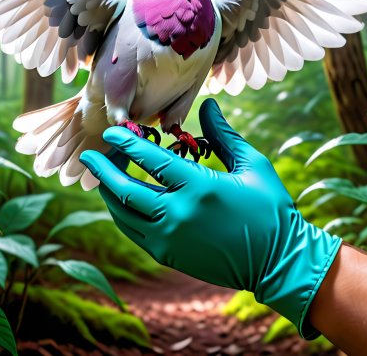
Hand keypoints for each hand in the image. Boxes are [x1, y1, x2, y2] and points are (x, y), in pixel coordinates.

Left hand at [80, 99, 340, 337]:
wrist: (278, 261)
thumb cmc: (270, 208)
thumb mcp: (252, 164)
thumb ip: (224, 134)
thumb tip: (208, 104)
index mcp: (199, 187)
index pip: (150, 160)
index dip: (127, 142)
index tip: (112, 130)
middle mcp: (178, 214)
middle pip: (124, 190)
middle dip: (102, 169)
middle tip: (88, 155)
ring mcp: (170, 239)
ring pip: (124, 214)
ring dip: (109, 191)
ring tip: (102, 175)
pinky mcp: (169, 255)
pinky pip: (134, 232)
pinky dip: (122, 214)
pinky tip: (121, 200)